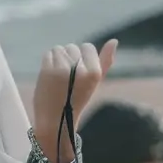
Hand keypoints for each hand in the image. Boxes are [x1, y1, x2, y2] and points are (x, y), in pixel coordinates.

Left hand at [32, 39, 117, 162]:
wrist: (56, 121)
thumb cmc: (77, 101)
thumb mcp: (95, 83)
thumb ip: (105, 62)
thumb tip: (114, 41)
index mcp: (95, 72)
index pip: (88, 47)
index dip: (81, 58)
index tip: (78, 73)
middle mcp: (80, 69)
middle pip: (72, 47)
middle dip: (68, 59)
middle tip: (67, 79)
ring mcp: (63, 69)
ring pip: (59, 49)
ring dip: (57, 60)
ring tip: (58, 78)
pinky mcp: (48, 70)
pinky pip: (48, 54)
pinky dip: (48, 62)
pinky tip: (50, 76)